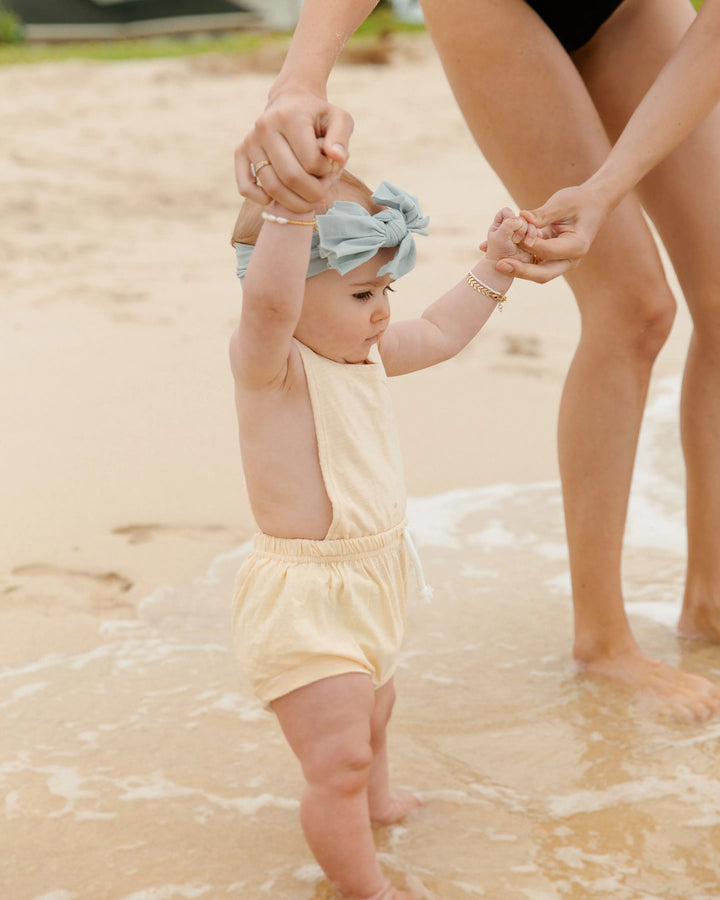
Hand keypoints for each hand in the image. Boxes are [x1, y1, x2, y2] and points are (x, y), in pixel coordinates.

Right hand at [234, 87, 353, 212]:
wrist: (290, 101)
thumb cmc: (318, 116)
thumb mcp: (339, 119)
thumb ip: (341, 138)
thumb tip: (338, 159)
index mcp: (290, 117)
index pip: (310, 162)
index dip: (326, 173)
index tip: (331, 169)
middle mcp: (265, 127)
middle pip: (290, 177)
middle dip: (312, 192)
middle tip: (322, 190)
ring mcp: (250, 141)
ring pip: (271, 187)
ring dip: (294, 201)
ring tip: (308, 196)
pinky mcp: (240, 152)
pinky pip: (245, 187)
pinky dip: (262, 200)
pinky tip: (280, 197)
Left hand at [492, 183, 610, 282]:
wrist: (593, 203)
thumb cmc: (579, 200)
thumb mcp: (562, 203)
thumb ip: (542, 214)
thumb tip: (521, 218)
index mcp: (576, 246)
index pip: (548, 251)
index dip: (530, 245)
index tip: (515, 237)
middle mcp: (570, 260)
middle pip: (543, 274)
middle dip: (520, 271)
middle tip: (499, 265)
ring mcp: (561, 262)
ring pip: (536, 273)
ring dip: (516, 268)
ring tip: (495, 262)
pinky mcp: (551, 259)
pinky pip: (534, 264)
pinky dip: (518, 260)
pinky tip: (499, 256)